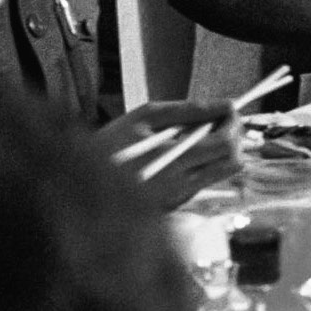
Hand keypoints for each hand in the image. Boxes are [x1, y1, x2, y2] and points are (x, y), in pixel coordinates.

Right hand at [100, 100, 238, 209]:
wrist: (76, 187)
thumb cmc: (108, 146)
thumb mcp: (143, 118)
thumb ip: (188, 110)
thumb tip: (225, 104)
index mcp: (172, 161)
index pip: (226, 144)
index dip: (234, 124)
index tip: (228, 109)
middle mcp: (181, 185)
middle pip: (233, 163)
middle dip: (233, 137)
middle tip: (218, 121)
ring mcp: (179, 198)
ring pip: (221, 174)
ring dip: (220, 151)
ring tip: (197, 133)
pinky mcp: (174, 206)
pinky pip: (203, 182)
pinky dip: (202, 165)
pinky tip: (181, 153)